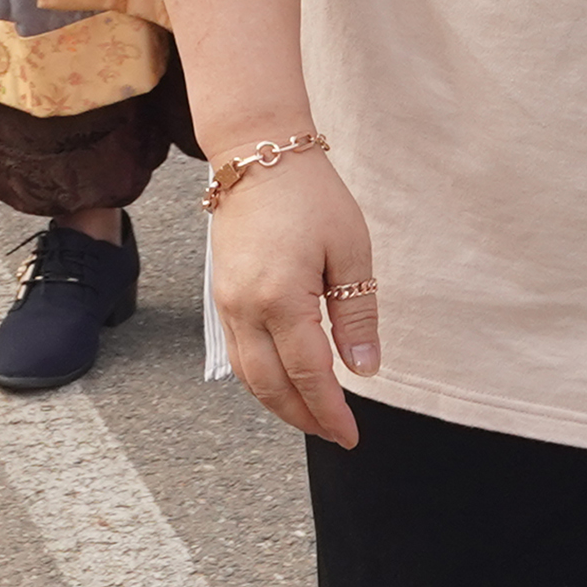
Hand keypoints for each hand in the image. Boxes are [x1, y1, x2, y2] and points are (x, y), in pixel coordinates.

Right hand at [205, 151, 379, 444]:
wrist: (256, 151)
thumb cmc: (309, 194)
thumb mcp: (351, 250)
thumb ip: (357, 314)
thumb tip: (365, 369)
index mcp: (281, 299)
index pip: (310, 375)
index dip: (331, 412)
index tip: (351, 435)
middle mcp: (245, 308)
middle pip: (271, 386)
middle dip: (303, 417)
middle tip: (334, 433)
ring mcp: (226, 302)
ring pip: (248, 375)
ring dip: (278, 403)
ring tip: (311, 415)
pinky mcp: (220, 293)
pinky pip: (236, 352)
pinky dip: (259, 378)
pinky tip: (282, 380)